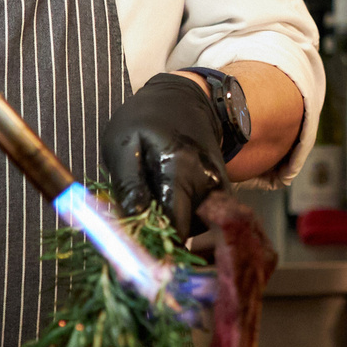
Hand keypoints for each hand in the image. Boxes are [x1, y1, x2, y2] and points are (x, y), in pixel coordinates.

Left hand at [101, 73, 226, 233]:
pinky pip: (204, 219)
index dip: (155, 242)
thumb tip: (132, 219)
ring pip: (196, 228)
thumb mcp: (123, 143)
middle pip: (187, 231)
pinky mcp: (222, 191)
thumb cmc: (148, 119)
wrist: (187, 99)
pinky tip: (168, 202)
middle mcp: (209, 182)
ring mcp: (220, 188)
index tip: (138, 247)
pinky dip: (185, 218)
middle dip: (163, 235)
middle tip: (140, 223)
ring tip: (153, 204)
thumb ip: (127, 184)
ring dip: (173, 225)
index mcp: (181, 169)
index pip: (175, 225)